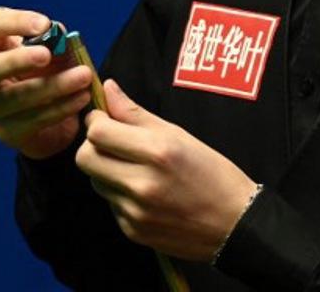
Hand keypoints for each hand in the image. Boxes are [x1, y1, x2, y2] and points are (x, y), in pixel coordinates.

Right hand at [0, 6, 92, 159]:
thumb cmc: (45, 69)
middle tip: (46, 55)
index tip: (45, 24)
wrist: (51, 112)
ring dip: (52, 86)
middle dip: (16, 61)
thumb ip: (53, 41)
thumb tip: (58, 35)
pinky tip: (82, 97)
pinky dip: (61, 107)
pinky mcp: (7, 131)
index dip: (15, 23)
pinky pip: (33, 120)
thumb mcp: (50, 50)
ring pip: (15, 98)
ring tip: (83, 76)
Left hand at [76, 79, 258, 261]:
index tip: (105, 118)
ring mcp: (135, 211)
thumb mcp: (179, 135)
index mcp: (157, 151)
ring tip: (133, 167)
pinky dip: (120, 194)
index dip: (96, 121)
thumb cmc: (213, 174)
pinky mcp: (132, 231)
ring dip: (106, 170)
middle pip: (85, 158)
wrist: (235, 224)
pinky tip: (145, 191)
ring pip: (95, 181)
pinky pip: (110, 204)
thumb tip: (109, 88)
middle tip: (111, 141)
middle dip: (92, 145)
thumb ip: (136, 113)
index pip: (98, 132)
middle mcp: (142, 183)